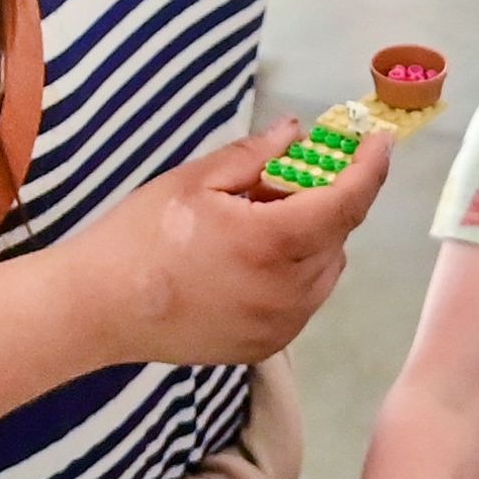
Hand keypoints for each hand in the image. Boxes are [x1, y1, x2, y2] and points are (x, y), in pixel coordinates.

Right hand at [59, 122, 390, 366]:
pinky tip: (251, 261)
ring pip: (326, 270)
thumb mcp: (195, 181)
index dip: (370, 168)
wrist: (98, 307)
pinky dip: (296, 274)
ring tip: (261, 222)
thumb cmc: (141, 236)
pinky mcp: (267, 346)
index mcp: (274, 242)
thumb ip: (255, 155)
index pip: (347, 201)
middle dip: (326, 200)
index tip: (379, 142)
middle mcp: (289, 290)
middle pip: (338, 235)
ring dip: (314, 239)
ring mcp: (281, 324)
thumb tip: (296, 133)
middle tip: (286, 180)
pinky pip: (304, 300)